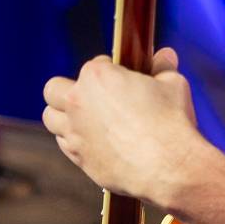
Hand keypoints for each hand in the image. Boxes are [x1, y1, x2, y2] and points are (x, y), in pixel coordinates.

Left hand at [41, 48, 200, 204]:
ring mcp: (75, 133)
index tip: (121, 80)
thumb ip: (163, 68)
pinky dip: (75, 142)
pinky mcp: (81, 159)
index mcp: (96, 76)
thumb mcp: (173, 85)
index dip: (109, 70)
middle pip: (53, 89)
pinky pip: (65, 146)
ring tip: (85, 120)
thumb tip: (165, 56)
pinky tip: (94, 142)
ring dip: (64, 117)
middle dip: (68, 90)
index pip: (94, 64)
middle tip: (90, 97)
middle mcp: (78, 103)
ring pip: (51, 118)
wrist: (169, 167)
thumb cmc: (170, 122)